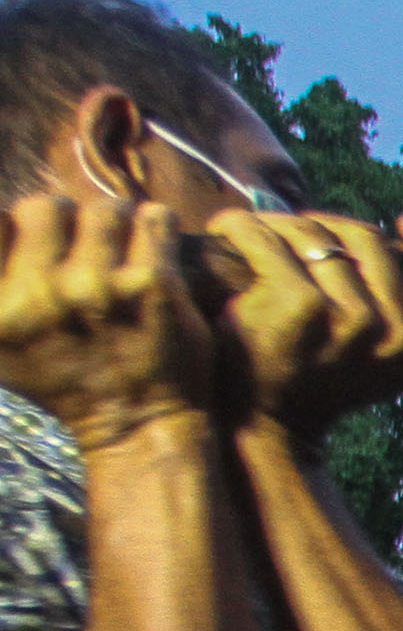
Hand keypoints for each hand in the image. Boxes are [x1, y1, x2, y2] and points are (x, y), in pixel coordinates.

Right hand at [0, 197, 214, 449]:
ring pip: (105, 210)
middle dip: (68, 223)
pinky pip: (155, 219)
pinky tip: (154, 253)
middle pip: (47, 207)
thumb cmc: (63, 378)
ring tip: (121, 253)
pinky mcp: (153, 286)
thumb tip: (1, 228)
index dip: (21, 230)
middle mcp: (41, 295)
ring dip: (116, 225)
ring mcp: (98, 288)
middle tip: (84, 251)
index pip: (0, 220)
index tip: (41, 252)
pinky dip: (158, 228)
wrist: (137, 423)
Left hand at [203, 210, 402, 447]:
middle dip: (328, 225)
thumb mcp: (378, 353)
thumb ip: (398, 307)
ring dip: (276, 225)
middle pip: (372, 240)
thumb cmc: (313, 373)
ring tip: (254, 237)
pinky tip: (227, 233)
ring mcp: (353, 320)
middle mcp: (397, 337)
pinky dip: (240, 227)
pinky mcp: (301, 304)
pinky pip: (271, 238)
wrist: (261, 422)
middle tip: (294, 234)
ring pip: (318, 234)